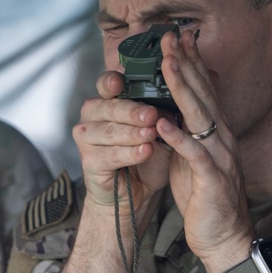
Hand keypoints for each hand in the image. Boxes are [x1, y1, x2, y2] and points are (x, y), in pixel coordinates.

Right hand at [73, 69, 173, 223]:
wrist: (138, 192)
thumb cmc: (148, 155)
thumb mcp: (161, 128)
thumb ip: (165, 108)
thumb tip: (185, 84)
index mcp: (108, 100)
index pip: (106, 84)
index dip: (113, 81)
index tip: (123, 80)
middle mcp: (92, 115)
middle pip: (109, 107)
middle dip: (132, 110)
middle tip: (152, 114)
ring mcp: (86, 138)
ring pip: (109, 131)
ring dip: (132, 132)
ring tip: (151, 134)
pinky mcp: (88, 161)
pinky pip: (110, 155)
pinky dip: (129, 153)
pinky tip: (145, 151)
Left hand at [154, 30, 252, 272]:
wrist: (223, 238)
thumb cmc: (203, 199)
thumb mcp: (189, 158)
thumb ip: (182, 134)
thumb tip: (164, 111)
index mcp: (215, 133)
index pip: (203, 90)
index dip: (190, 62)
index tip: (176, 37)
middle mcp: (221, 139)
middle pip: (202, 94)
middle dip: (185, 63)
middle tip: (170, 36)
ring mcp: (219, 158)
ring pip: (199, 116)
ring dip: (182, 89)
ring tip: (166, 64)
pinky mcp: (212, 180)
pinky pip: (194, 155)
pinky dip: (178, 138)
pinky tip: (162, 122)